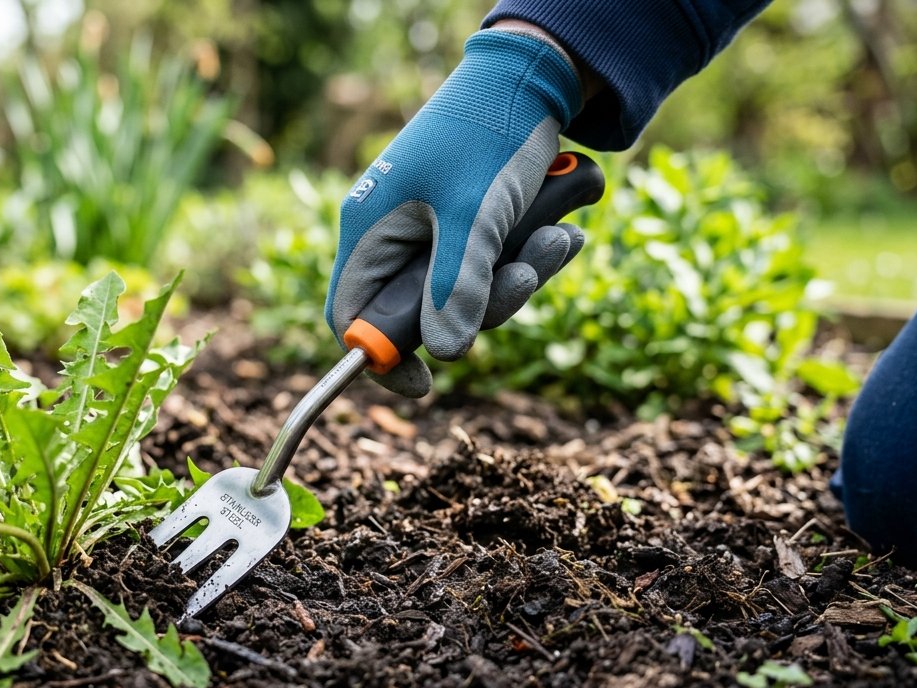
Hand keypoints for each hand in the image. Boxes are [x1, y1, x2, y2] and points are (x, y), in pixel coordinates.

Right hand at [326, 28, 585, 397]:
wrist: (533, 72)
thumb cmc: (489, 132)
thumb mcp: (474, 214)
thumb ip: (459, 286)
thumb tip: (449, 353)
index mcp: (371, 229)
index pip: (352, 316)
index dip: (381, 358)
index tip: (426, 387)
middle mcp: (395, 232)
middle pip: (424, 310)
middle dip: (484, 305)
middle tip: (525, 280)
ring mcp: (432, 227)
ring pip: (469, 288)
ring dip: (520, 275)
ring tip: (559, 240)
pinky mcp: (470, 220)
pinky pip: (493, 262)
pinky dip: (529, 253)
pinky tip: (563, 228)